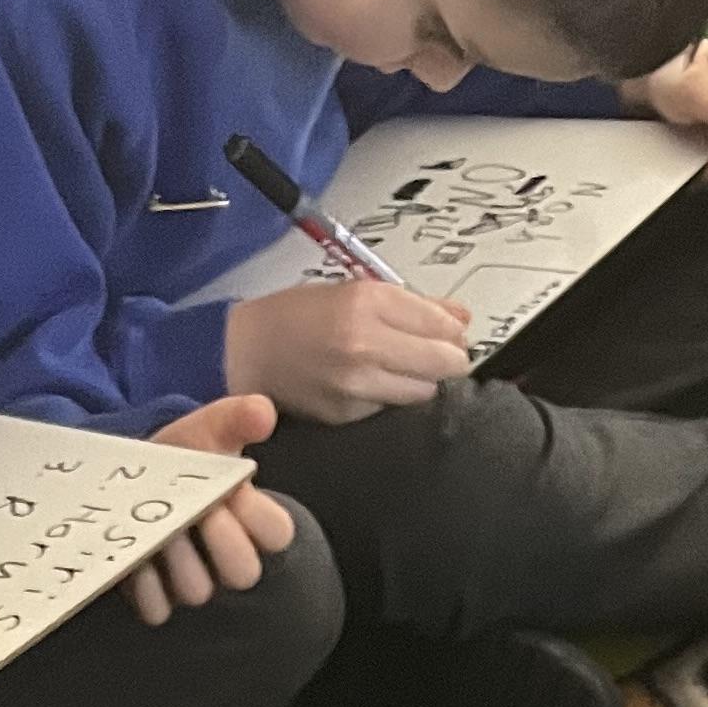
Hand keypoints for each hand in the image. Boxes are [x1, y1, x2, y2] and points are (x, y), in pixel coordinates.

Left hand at [128, 396, 297, 621]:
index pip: (278, 534)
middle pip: (244, 573)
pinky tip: (135, 556)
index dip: (258, 514)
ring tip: (159, 529)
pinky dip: (145, 585)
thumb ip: (237, 418)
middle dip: (221, 540)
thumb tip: (263, 412)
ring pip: (199, 591)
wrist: (129, 475)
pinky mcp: (157, 598)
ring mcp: (192, 581)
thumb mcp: (209, 430)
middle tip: (198, 510)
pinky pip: (158, 610)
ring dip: (177, 557)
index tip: (233, 488)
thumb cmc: (181, 459)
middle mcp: (225, 560)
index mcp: (249, 522)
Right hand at [224, 276, 470, 423]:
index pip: (441, 326)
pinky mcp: (348, 414)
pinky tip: (372, 384)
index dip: (454, 333)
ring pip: (423, 391)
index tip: (454, 335)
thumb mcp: (355, 292)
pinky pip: (391, 408)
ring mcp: (356, 385)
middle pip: (442, 363)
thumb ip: (413, 305)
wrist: (247, 352)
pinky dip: (390, 398)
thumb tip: (460, 317)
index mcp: (368, 303)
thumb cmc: (297, 317)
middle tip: (436, 356)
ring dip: (420, 381)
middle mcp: (365, 345)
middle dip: (447, 360)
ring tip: (399, 369)